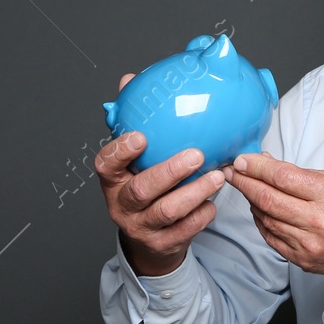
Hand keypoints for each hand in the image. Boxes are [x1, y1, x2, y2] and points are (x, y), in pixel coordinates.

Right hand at [94, 72, 226, 277]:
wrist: (150, 239)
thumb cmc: (145, 185)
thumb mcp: (135, 158)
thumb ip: (135, 121)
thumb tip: (131, 79)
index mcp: (113, 179)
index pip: (105, 164)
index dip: (120, 151)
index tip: (141, 136)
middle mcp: (122, 204)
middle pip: (142, 190)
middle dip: (169, 172)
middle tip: (196, 155)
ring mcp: (142, 227)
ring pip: (168, 211)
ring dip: (195, 192)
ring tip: (217, 175)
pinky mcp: (163, 244)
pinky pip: (186, 230)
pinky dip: (203, 214)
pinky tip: (215, 201)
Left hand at [224, 153, 323, 290]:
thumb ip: (301, 174)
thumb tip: (268, 164)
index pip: (282, 177)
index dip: (257, 167)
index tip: (243, 160)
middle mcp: (319, 222)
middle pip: (267, 199)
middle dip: (244, 182)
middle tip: (232, 172)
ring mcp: (308, 245)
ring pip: (265, 219)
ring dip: (251, 201)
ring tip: (246, 188)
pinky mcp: (302, 260)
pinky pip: (271, 237)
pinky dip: (261, 221)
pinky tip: (259, 210)